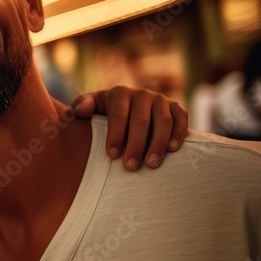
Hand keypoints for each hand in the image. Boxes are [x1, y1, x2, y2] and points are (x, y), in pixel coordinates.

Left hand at [71, 86, 188, 170]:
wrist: (130, 107)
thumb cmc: (105, 113)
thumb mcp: (92, 107)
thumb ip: (81, 107)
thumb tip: (78, 110)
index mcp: (119, 93)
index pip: (118, 114)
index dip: (115, 135)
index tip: (112, 156)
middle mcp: (142, 94)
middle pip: (141, 120)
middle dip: (136, 145)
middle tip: (130, 167)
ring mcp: (161, 100)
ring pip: (163, 121)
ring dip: (158, 143)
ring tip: (151, 165)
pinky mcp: (176, 107)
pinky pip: (181, 118)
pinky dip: (179, 133)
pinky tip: (172, 150)